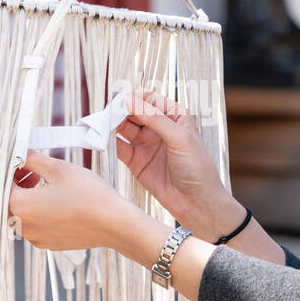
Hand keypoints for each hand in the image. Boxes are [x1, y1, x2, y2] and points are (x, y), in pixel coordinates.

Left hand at [6, 149, 130, 251]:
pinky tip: (57, 201)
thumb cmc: (88, 195)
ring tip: (47, 184)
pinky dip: (40, 212)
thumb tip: (20, 153)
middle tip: (33, 170)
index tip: (23, 160)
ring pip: (22, 214)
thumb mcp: (57, 168)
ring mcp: (36, 238)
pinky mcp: (49, 243)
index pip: (2, 184)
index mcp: (20, 206)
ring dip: (29, 197)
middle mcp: (23, 226)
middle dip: (18, 183)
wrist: (114, 224)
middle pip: (10, 200)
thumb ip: (32, 159)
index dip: (11, 169)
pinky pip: (35, 225)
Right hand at [114, 90, 238, 237]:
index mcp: (175, 116)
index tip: (122, 100)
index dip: (135, 97)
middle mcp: (159, 128)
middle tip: (108, 112)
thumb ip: (155, 118)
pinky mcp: (136, 162)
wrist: (197, 203)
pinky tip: (102, 138)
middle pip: (134, 111)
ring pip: (124, 128)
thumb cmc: (198, 168)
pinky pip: (120, 147)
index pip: (150, 98)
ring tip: (102, 124)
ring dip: (112, 124)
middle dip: (120, 110)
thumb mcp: (180, 138)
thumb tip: (131, 100)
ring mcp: (146, 144)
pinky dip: (109, 142)